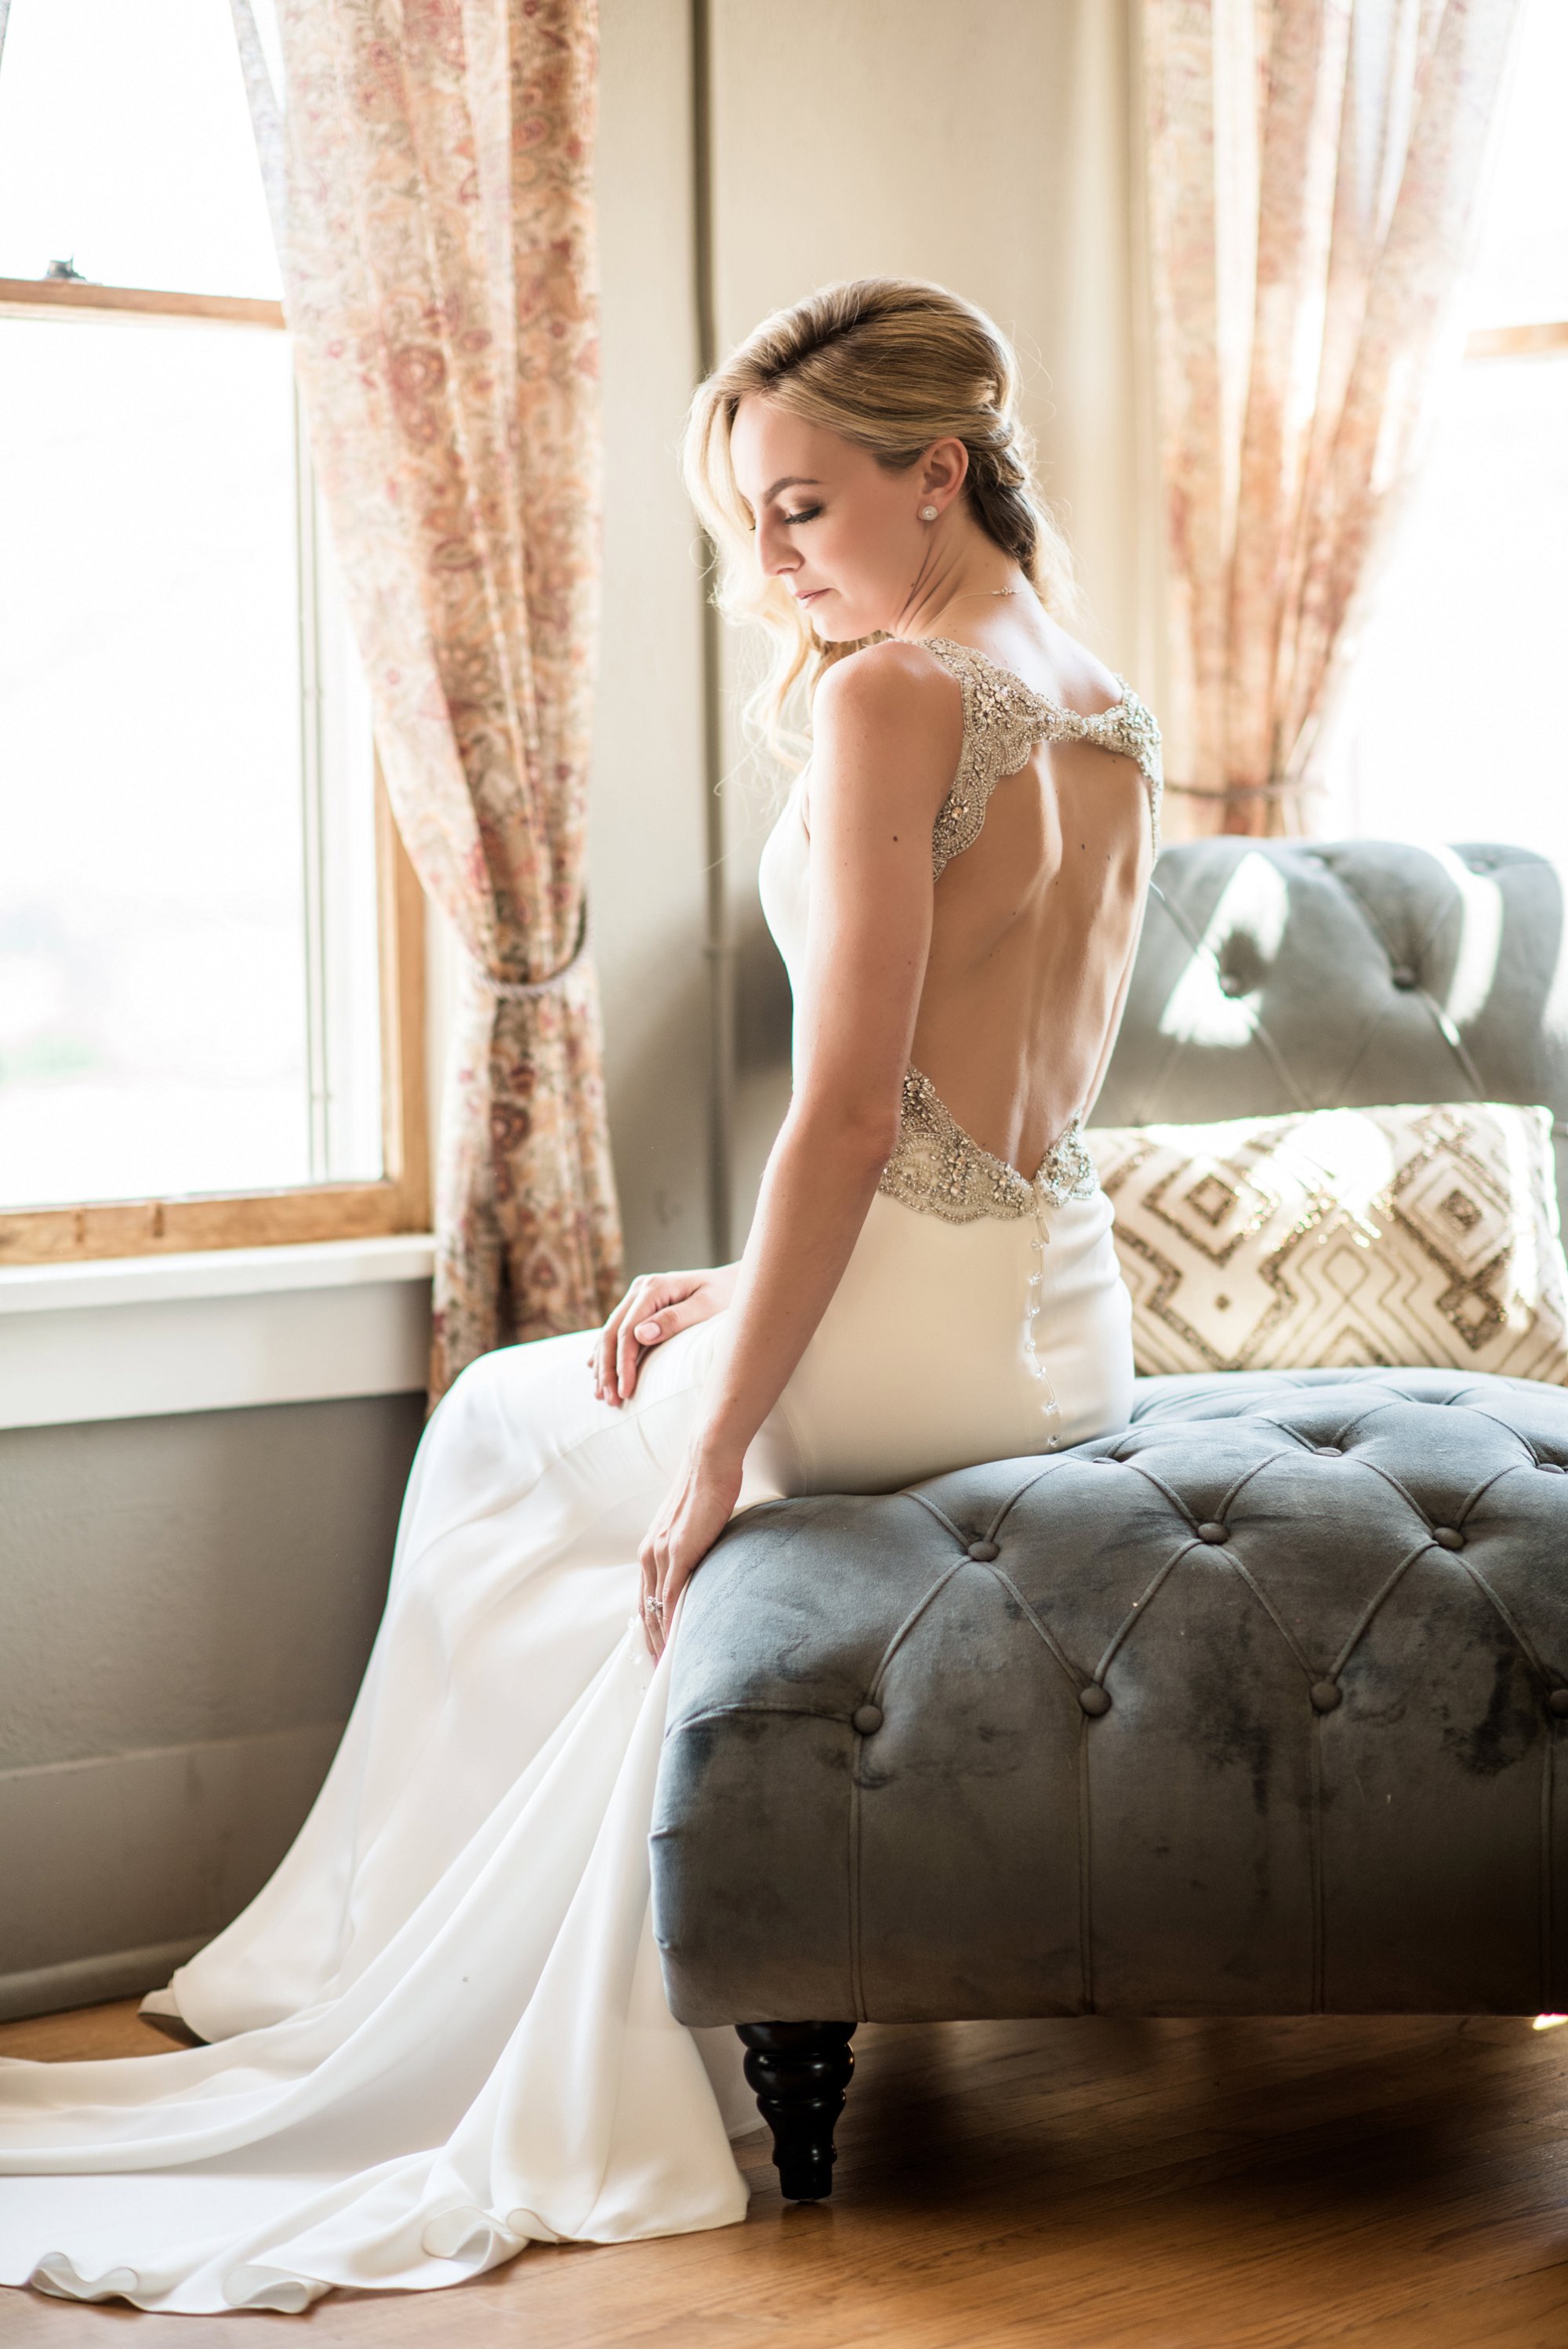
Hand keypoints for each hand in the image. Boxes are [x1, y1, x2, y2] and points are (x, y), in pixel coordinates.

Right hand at [590, 1265, 736, 1406]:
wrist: (732, 1284)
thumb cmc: (725, 1297)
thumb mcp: (707, 1307)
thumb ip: (675, 1319)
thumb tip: (640, 1335)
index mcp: (654, 1287)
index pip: (628, 1331)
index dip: (623, 1364)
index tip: (625, 1392)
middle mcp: (640, 1289)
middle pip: (612, 1333)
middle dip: (608, 1370)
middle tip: (610, 1400)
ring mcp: (637, 1297)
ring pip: (609, 1334)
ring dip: (603, 1365)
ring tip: (602, 1395)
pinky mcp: (638, 1307)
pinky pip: (615, 1332)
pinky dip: (606, 1354)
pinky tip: (598, 1372)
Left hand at [638, 1440, 743, 1660]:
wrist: (709, 1464)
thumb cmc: (708, 1491)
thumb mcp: (695, 1528)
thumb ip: (693, 1551)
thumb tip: (706, 1570)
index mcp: (652, 1550)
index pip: (645, 1600)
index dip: (649, 1629)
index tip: (657, 1653)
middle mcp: (649, 1555)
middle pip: (644, 1611)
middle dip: (650, 1644)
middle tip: (658, 1673)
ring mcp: (660, 1554)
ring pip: (654, 1609)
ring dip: (660, 1640)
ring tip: (667, 1667)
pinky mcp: (677, 1553)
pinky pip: (670, 1597)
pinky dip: (671, 1622)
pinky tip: (676, 1642)